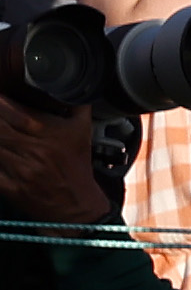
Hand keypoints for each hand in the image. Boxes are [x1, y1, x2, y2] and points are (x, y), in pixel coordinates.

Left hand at [0, 96, 110, 222]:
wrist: (77, 204)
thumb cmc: (77, 165)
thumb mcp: (83, 130)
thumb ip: (77, 104)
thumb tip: (71, 85)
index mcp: (48, 132)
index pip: (13, 111)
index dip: (0, 103)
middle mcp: (33, 149)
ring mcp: (20, 169)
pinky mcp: (10, 186)